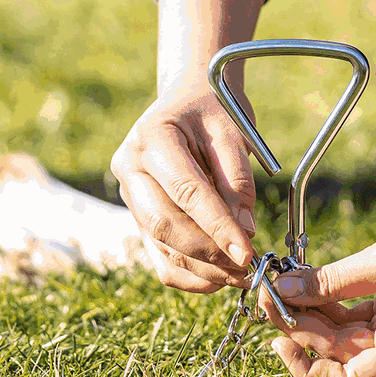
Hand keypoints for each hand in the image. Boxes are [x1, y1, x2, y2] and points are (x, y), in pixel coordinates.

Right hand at [110, 77, 258, 292]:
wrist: (188, 98)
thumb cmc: (213, 109)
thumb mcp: (233, 132)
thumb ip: (238, 181)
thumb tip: (243, 232)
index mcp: (151, 137)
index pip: (185, 191)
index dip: (216, 226)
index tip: (246, 252)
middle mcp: (130, 167)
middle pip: (164, 223)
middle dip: (207, 253)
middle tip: (246, 268)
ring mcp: (128, 193)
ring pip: (161, 244)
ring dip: (201, 268)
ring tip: (238, 275)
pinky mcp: (137, 215)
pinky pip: (158, 255)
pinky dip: (187, 274)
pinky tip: (217, 278)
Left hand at [262, 189, 375, 376]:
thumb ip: (332, 280)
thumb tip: (283, 289)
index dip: (309, 368)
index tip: (278, 341)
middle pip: (340, 353)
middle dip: (301, 326)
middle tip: (267, 292)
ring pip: (343, 329)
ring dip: (311, 308)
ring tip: (279, 279)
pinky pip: (355, 308)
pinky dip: (329, 294)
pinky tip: (304, 274)